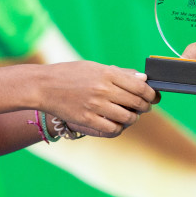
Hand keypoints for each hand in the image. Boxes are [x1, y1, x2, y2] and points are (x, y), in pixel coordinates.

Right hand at [36, 62, 157, 137]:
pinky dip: (119, 128)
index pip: (140, 86)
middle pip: (136, 102)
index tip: (153, 96)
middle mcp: (104, 90)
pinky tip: (117, 123)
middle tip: (144, 107)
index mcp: (107, 74)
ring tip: (130, 115)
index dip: (150, 93)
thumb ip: (119, 73)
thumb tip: (142, 78)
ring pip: (128, 117)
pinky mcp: (87, 119)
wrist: (43, 86)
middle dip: (145, 106)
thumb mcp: (94, 67)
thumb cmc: (69, 74)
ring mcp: (96, 106)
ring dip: (133, 118)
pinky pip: (112, 129)